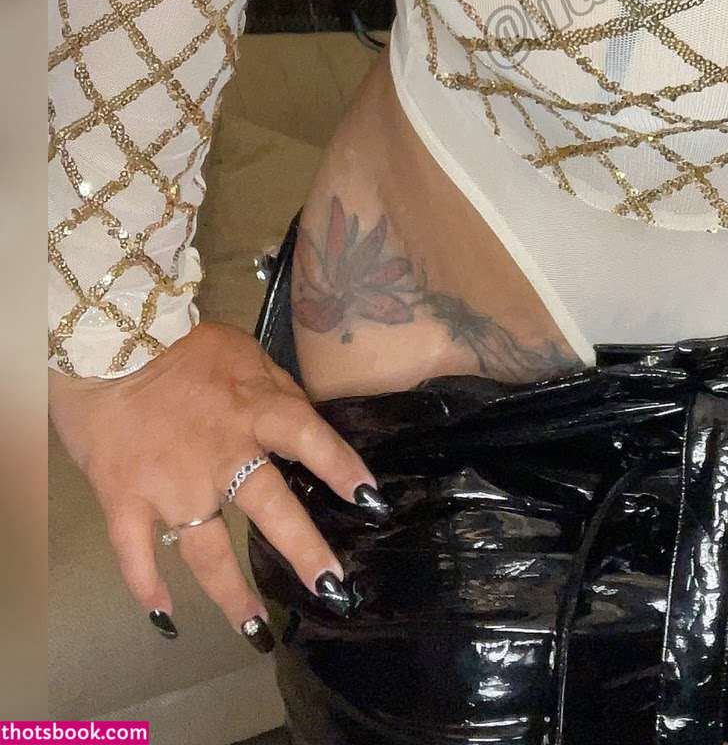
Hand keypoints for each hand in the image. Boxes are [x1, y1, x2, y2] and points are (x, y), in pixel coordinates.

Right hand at [47, 319, 389, 648]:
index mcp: (255, 410)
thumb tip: (308, 424)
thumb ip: (278, 393)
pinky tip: (165, 617)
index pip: (312, 439)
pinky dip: (148, 587)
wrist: (109, 343)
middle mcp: (221, 453)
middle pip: (271, 507)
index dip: (343, 469)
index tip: (371, 501)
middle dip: (304, 551)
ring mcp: (172, 484)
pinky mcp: (126, 500)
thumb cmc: (184, 348)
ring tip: (255, 629)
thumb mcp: (246, 355)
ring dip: (231, 593)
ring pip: (207, 550)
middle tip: (334, 589)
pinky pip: (138, 554)